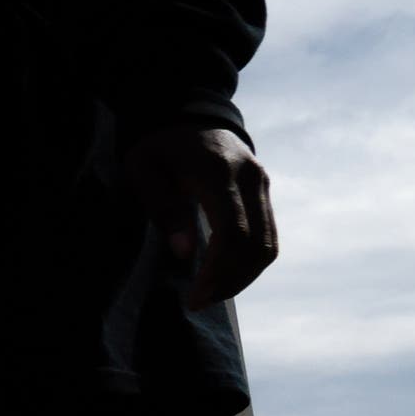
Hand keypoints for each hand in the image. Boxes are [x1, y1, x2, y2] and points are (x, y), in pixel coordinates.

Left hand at [122, 124, 278, 307]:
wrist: (189, 113)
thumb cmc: (159, 146)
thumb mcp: (145, 170)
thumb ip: (164, 208)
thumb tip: (185, 253)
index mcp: (218, 171)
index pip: (233, 232)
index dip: (218, 271)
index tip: (194, 296)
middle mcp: (250, 178)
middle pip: (256, 244)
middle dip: (230, 281)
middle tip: (199, 302)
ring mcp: (263, 184)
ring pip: (269, 245)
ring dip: (244, 277)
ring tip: (211, 294)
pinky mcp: (266, 191)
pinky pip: (269, 236)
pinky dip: (251, 263)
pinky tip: (226, 276)